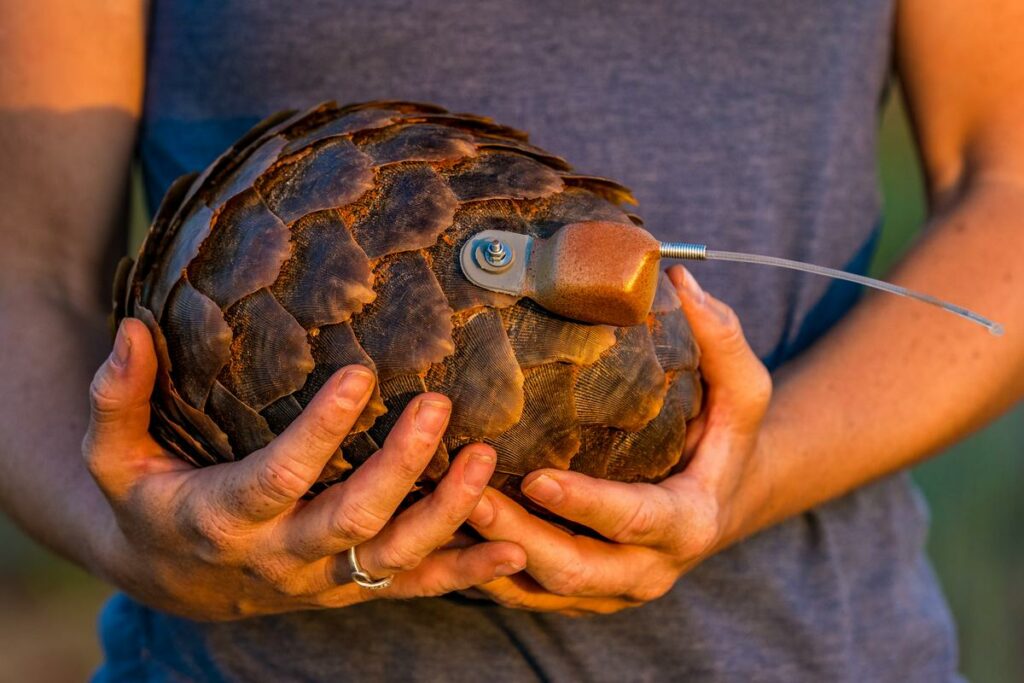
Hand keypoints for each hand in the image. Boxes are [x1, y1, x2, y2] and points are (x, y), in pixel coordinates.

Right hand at [82, 319, 525, 620]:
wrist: (177, 579)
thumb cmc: (150, 502)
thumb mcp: (115, 456)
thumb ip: (117, 398)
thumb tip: (129, 332)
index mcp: (223, 517)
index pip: (279, 476)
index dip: (320, 432)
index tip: (358, 374)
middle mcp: (279, 557)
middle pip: (350, 518)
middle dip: (399, 467)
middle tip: (438, 404)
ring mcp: (323, 578)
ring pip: (393, 556)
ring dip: (446, 512)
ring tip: (486, 458)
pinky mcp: (353, 587)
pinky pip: (414, 586)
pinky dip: (466, 571)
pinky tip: (514, 546)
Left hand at [464, 265, 770, 615]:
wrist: (725, 501)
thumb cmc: (726, 439)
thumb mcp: (743, 393)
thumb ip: (721, 341)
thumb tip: (682, 282)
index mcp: (687, 524)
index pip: (632, 519)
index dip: (585, 503)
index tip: (537, 478)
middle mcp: (646, 570)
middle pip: (572, 568)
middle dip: (514, 536)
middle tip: (465, 494)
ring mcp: (609, 590)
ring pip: (538, 586)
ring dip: (486, 554)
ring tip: (441, 508)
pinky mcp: (580, 594)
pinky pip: (524, 592)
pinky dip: (482, 568)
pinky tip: (442, 530)